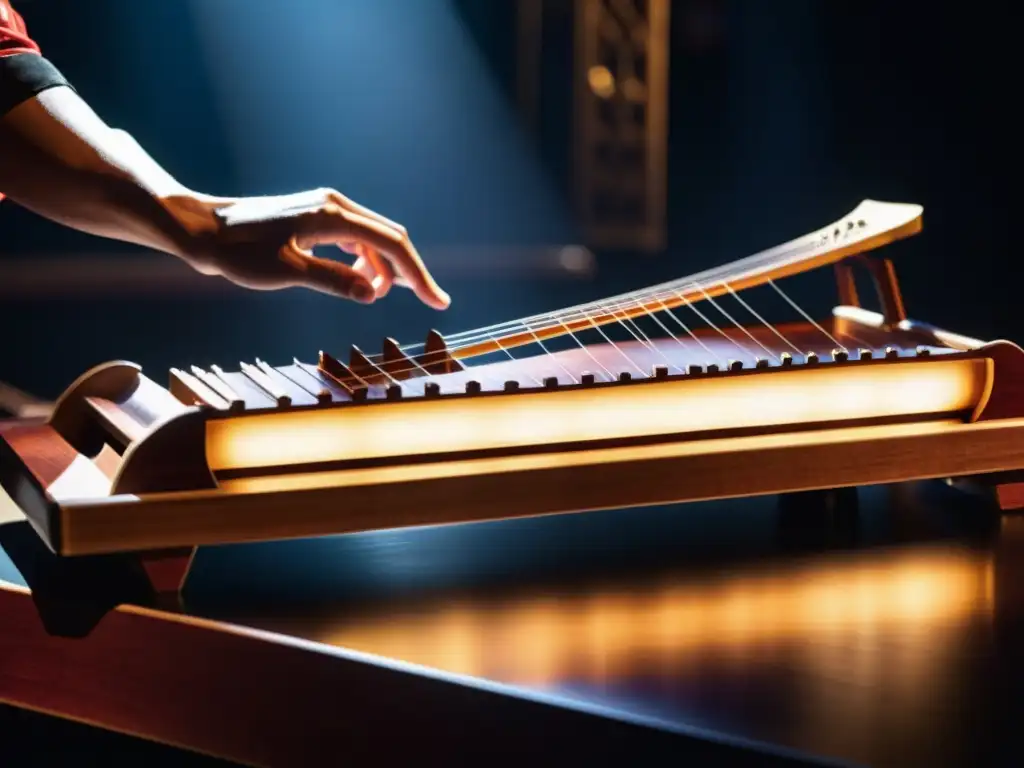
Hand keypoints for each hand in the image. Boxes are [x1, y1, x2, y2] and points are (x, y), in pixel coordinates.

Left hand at [173, 188, 449, 308]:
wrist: (202, 230)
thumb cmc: (239, 252)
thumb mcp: (287, 272)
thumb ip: (332, 281)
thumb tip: (373, 294)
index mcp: (332, 216)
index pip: (391, 245)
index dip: (418, 275)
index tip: (436, 301)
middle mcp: (334, 205)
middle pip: (389, 238)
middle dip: (410, 271)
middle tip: (428, 301)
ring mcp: (325, 209)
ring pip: (372, 239)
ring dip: (382, 269)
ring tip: (375, 296)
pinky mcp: (315, 217)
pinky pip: (354, 238)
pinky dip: (363, 260)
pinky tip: (355, 280)